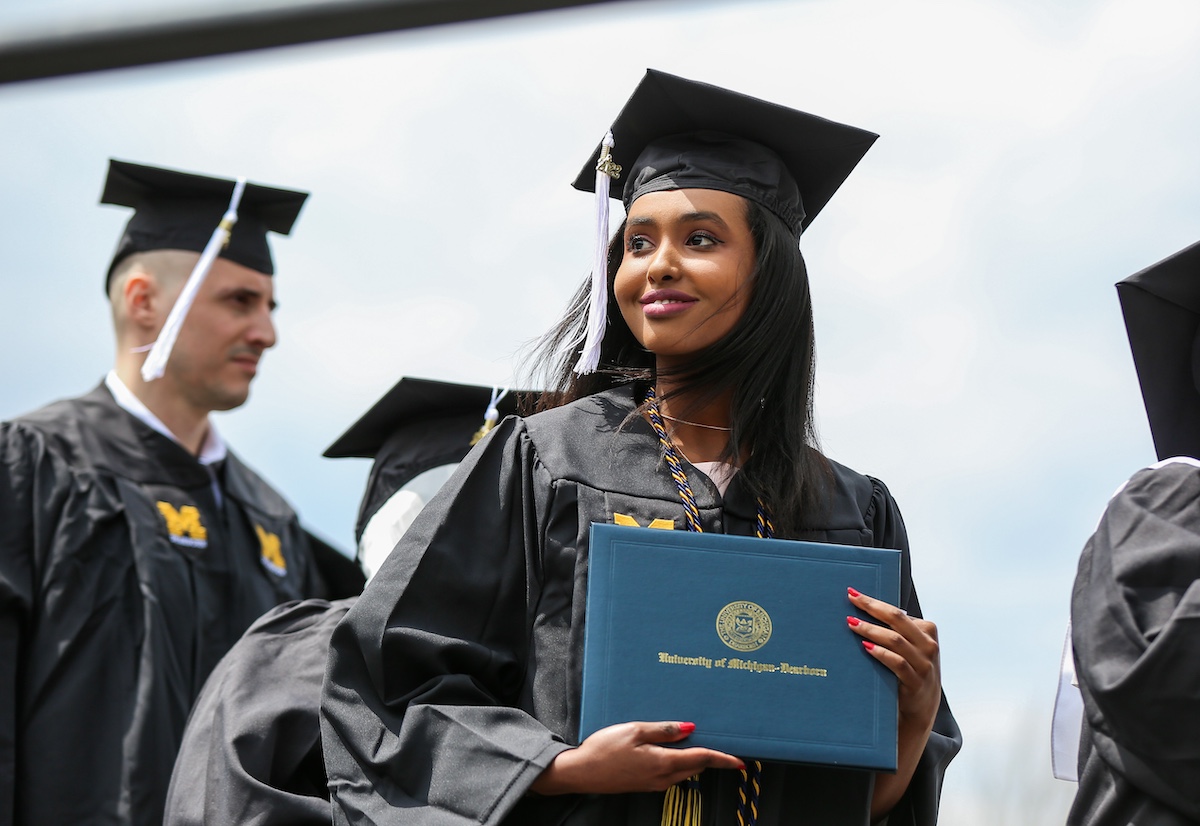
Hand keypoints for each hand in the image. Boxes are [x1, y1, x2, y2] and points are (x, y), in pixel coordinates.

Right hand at [529, 721, 743, 795]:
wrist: (581, 772)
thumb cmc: (604, 749)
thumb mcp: (635, 730)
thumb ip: (664, 730)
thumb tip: (689, 728)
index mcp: (663, 763)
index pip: (701, 760)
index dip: (723, 760)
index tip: (740, 762)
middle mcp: (662, 778)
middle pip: (695, 767)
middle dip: (709, 757)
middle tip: (721, 744)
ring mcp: (654, 783)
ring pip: (683, 771)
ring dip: (692, 759)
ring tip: (694, 741)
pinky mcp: (645, 784)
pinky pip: (670, 773)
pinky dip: (677, 762)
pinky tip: (669, 749)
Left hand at [846, 587, 940, 737]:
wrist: (920, 709)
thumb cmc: (909, 672)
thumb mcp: (909, 649)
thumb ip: (897, 632)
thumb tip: (863, 610)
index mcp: (928, 631)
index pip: (898, 612)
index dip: (875, 602)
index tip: (854, 594)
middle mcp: (929, 645)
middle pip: (897, 619)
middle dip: (871, 607)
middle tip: (851, 599)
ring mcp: (925, 664)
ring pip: (895, 640)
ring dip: (871, 629)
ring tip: (852, 623)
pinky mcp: (916, 682)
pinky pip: (897, 663)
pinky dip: (880, 653)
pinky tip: (866, 647)